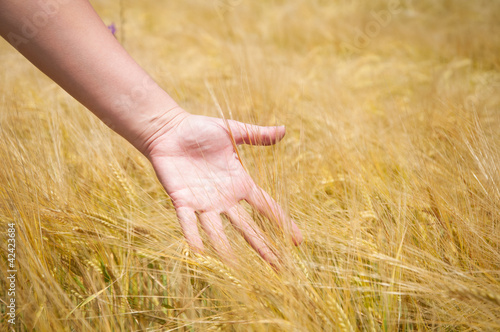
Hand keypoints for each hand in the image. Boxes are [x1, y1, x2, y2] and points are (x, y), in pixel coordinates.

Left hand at [145, 111, 302, 264]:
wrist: (169, 130)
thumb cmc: (200, 130)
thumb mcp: (232, 130)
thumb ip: (256, 135)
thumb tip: (283, 130)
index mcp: (239, 183)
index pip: (266, 206)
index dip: (282, 222)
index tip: (297, 241)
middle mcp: (224, 198)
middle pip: (248, 227)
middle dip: (263, 247)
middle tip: (279, 268)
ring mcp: (203, 202)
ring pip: (217, 230)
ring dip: (225, 249)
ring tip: (236, 269)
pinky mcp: (182, 200)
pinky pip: (188, 222)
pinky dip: (192, 236)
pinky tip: (198, 253)